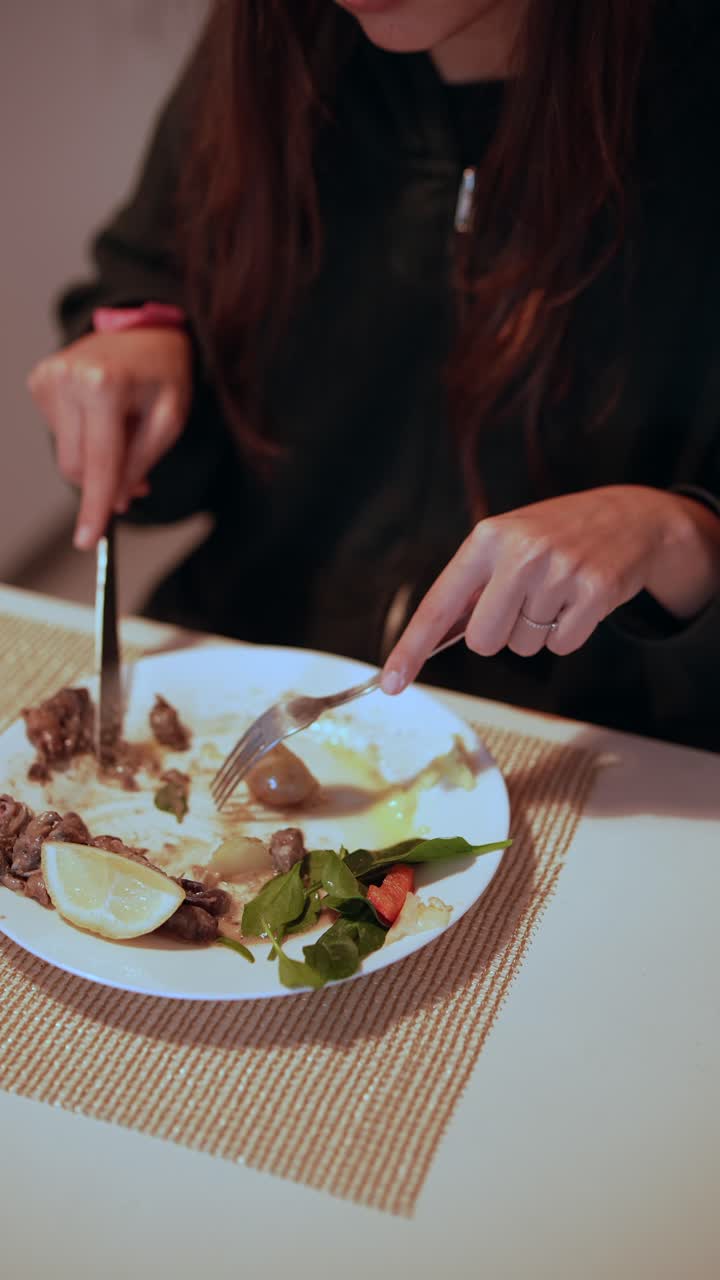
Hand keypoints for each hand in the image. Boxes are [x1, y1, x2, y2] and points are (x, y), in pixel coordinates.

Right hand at [28, 327, 191, 548]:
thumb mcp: (170, 420)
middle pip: (77, 465)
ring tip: (121, 425)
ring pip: (66, 454)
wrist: (144, 332)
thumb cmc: (162, 375)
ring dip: (96, 456)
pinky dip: (82, 435)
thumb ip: (141, 463)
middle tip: (136, 475)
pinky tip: (100, 412)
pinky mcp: (39, 381)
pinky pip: (59, 434)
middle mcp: (68, 378)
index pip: (98, 461)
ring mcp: (48, 377)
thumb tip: (114, 501)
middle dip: (104, 481)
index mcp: (104, 385)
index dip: (95, 505)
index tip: (87, 540)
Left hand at [381, 485, 719, 692]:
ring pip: (522, 647)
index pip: (439, 605)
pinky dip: (568, 634)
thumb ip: (474, 584)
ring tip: (556, 594)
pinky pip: (561, 646)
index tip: (391, 682)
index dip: (411, 648)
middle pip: (483, 641)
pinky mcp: (595, 592)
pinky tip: (578, 601)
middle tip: (523, 602)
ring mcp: (560, 572)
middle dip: (499, 634)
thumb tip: (436, 638)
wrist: (629, 517)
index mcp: (488, 538)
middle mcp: (521, 552)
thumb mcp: (509, 541)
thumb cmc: (556, 535)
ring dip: (537, 632)